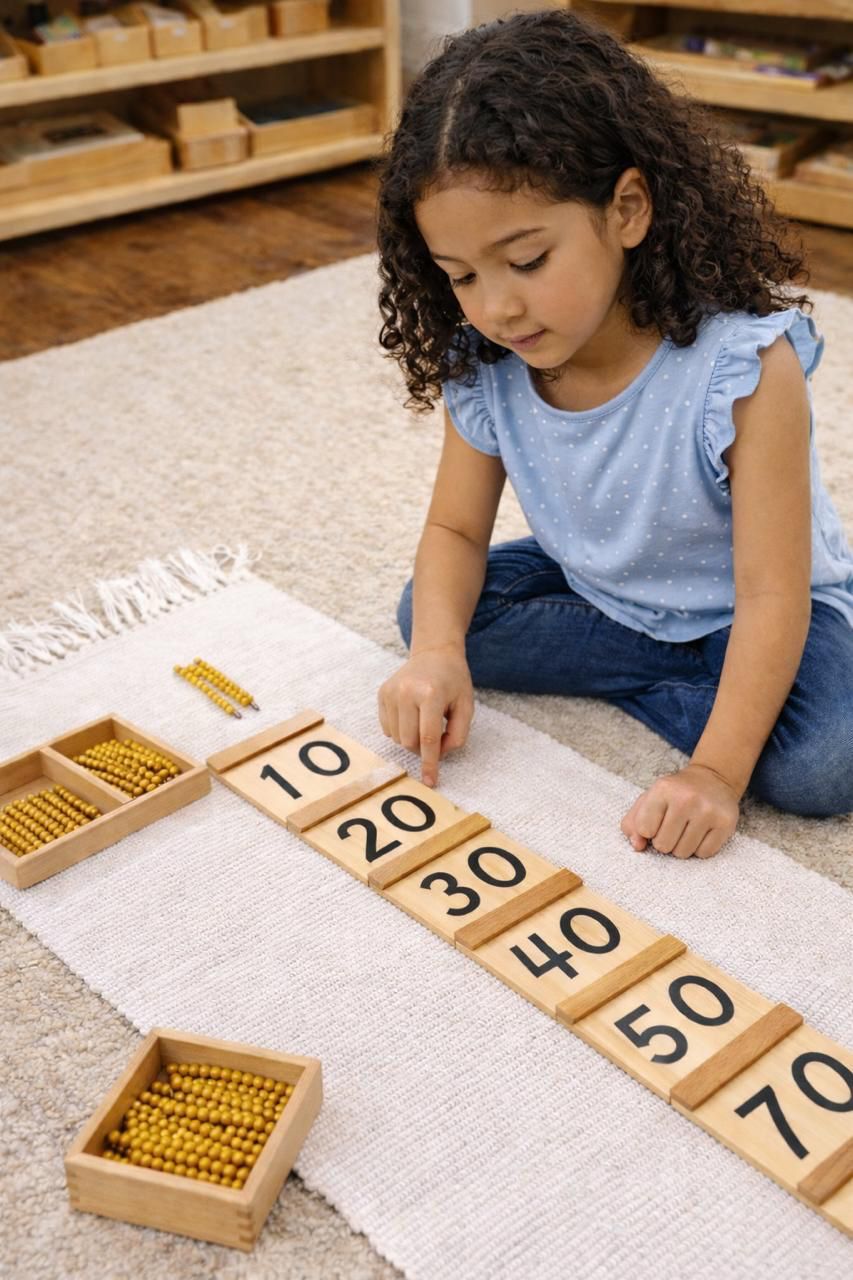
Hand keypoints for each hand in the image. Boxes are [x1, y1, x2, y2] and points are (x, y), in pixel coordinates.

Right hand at [378, 645, 473, 786]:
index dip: (430, 763)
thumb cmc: (453, 681)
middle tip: (436, 735)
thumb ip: (458, 734)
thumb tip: (439, 754)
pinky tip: (412, 715)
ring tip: (424, 721)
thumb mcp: (466, 706)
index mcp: (430, 694)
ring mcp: (391, 692)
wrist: (434, 653)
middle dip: (423, 748)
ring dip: (411, 739)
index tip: (430, 781)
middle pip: (409, 742)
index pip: (429, 738)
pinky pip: (387, 728)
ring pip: (396, 737)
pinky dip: (400, 730)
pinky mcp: (382, 693)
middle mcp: (406, 692)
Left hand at [620, 763, 740, 859]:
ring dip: (682, 846)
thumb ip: (633, 823)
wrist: (713, 779)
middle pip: (664, 845)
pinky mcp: (726, 823)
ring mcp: (708, 811)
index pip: (644, 829)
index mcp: (663, 789)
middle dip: (665, 841)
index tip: (656, 822)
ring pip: (683, 853)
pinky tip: (701, 833)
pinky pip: (704, 854)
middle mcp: (686, 798)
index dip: (648, 831)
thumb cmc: (675, 794)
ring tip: (687, 829)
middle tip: (673, 827)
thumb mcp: (649, 799)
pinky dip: (699, 849)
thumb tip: (637, 846)